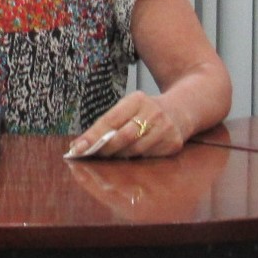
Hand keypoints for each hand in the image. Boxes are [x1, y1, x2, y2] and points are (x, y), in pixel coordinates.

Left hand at [64, 91, 184, 159]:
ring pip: (135, 150)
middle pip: (123, 137)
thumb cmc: (145, 111)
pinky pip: (147, 157)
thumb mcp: (127, 108)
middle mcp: (153, 113)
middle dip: (105, 148)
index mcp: (137, 100)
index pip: (110, 119)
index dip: (92, 136)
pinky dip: (135, 158)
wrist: (180, 111)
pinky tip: (130, 157)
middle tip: (92, 155)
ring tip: (110, 156)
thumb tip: (78, 145)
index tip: (76, 148)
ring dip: (119, 156)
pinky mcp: (173, 144)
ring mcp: (166, 129)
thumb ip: (106, 124)